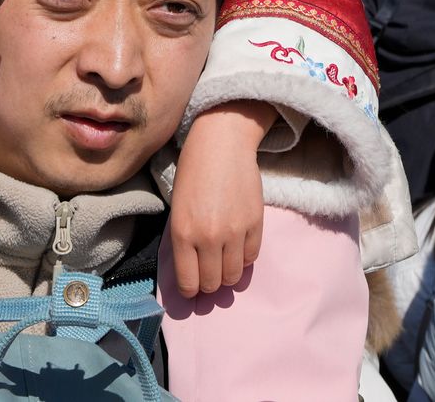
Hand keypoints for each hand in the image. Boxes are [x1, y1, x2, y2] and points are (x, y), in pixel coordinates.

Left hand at [170, 101, 272, 295]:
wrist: (222, 144)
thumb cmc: (194, 173)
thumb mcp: (178, 209)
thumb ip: (185, 241)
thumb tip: (192, 271)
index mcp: (183, 233)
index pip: (188, 282)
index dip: (190, 290)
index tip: (193, 287)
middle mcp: (208, 237)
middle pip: (212, 283)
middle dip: (209, 284)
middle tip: (209, 275)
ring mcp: (234, 231)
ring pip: (234, 276)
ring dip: (228, 275)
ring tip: (225, 264)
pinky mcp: (255, 223)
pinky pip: (252, 257)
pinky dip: (245, 258)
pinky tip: (239, 248)